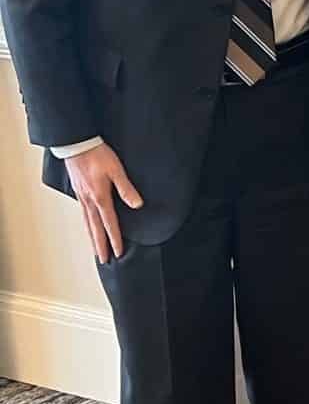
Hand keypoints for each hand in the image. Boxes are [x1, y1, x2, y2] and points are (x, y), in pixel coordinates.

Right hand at [63, 143, 142, 262]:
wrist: (76, 143)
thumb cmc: (97, 154)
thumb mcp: (116, 170)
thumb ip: (126, 188)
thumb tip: (137, 205)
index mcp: (100, 197)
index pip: (110, 223)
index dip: (115, 239)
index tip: (118, 252)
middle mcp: (89, 200)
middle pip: (95, 228)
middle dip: (100, 245)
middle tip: (104, 260)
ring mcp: (81, 196)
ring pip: (87, 222)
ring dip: (92, 237)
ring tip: (95, 249)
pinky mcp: (78, 191)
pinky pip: (83, 213)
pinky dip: (86, 224)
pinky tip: (88, 227)